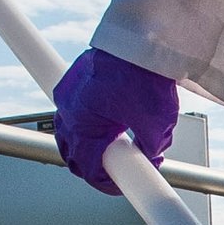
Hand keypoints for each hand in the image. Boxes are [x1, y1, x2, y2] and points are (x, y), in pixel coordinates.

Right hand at [54, 47, 179, 192]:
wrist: (142, 39)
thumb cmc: (146, 75)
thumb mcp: (158, 124)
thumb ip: (152, 149)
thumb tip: (151, 158)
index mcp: (85, 127)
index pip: (88, 168)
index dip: (105, 183)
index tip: (118, 185)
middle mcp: (70, 111)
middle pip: (71, 154)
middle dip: (89, 168)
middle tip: (110, 173)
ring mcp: (68, 94)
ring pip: (65, 133)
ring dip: (80, 147)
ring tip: (100, 153)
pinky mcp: (72, 81)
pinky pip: (67, 111)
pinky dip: (77, 124)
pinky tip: (95, 126)